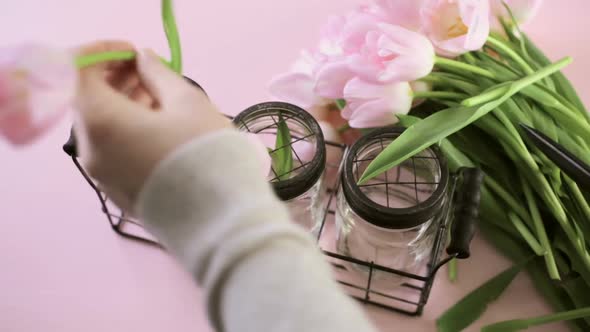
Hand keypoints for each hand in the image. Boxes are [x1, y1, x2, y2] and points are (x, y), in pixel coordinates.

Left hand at [74, 41, 231, 211]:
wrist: (219, 219)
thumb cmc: (205, 153)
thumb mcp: (188, 102)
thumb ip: (158, 74)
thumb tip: (143, 61)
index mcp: (101, 121)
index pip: (79, 73)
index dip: (104, 55)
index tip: (135, 53)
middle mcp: (90, 150)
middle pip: (88, 101)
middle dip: (115, 79)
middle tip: (150, 73)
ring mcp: (101, 176)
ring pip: (100, 128)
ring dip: (122, 105)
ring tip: (160, 99)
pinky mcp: (117, 193)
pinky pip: (111, 151)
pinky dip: (126, 131)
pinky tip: (158, 128)